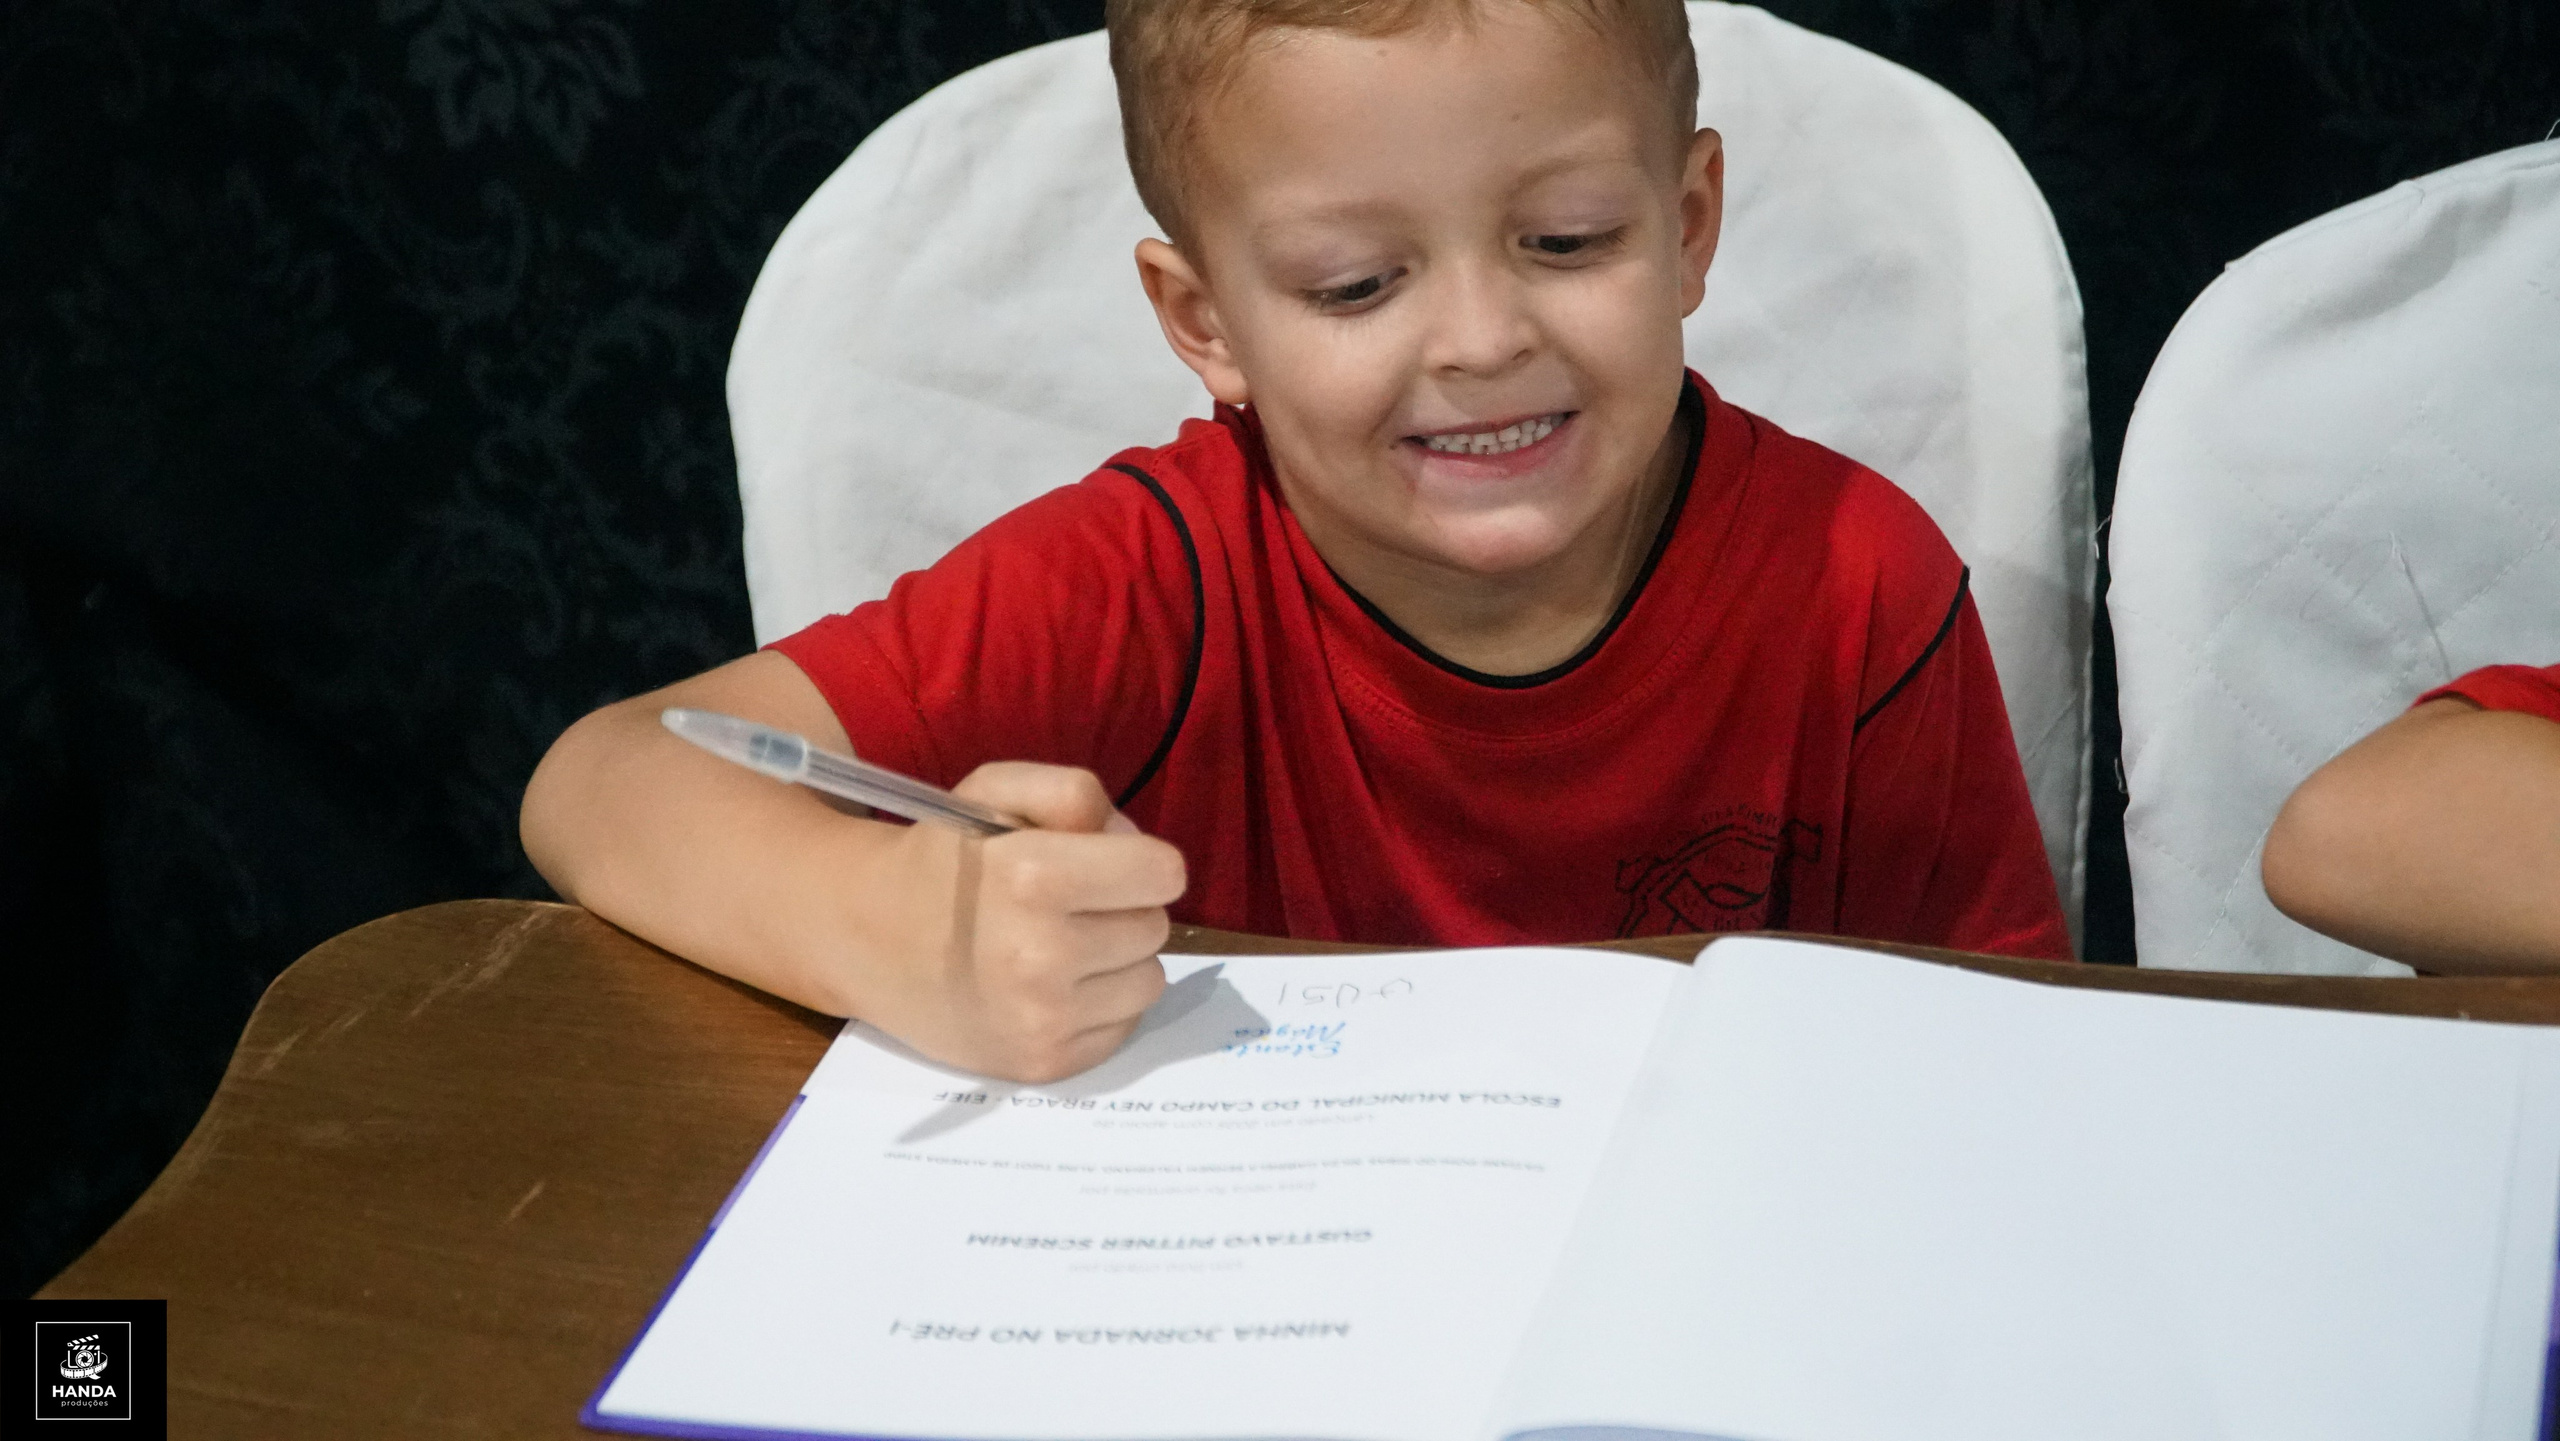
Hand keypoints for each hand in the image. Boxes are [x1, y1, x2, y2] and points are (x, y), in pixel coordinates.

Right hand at [853, 762, 1186, 1081]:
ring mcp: (1042, 1019)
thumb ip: (1074, 795)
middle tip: (1069, 905)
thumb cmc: (941, 861)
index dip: (1140, 861)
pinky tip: (1054, 988)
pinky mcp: (1043, 1065)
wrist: (865, 940)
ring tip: (1063, 947)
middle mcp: (1040, 954)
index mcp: (1032, 877)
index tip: (1105, 864)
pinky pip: (1123, 1028)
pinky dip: (1101, 1006)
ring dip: (1119, 960)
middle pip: (1155, 926)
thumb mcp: (996, 792)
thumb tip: (1134, 847)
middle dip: (1123, 908)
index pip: (1164, 874)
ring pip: (1149, 980)